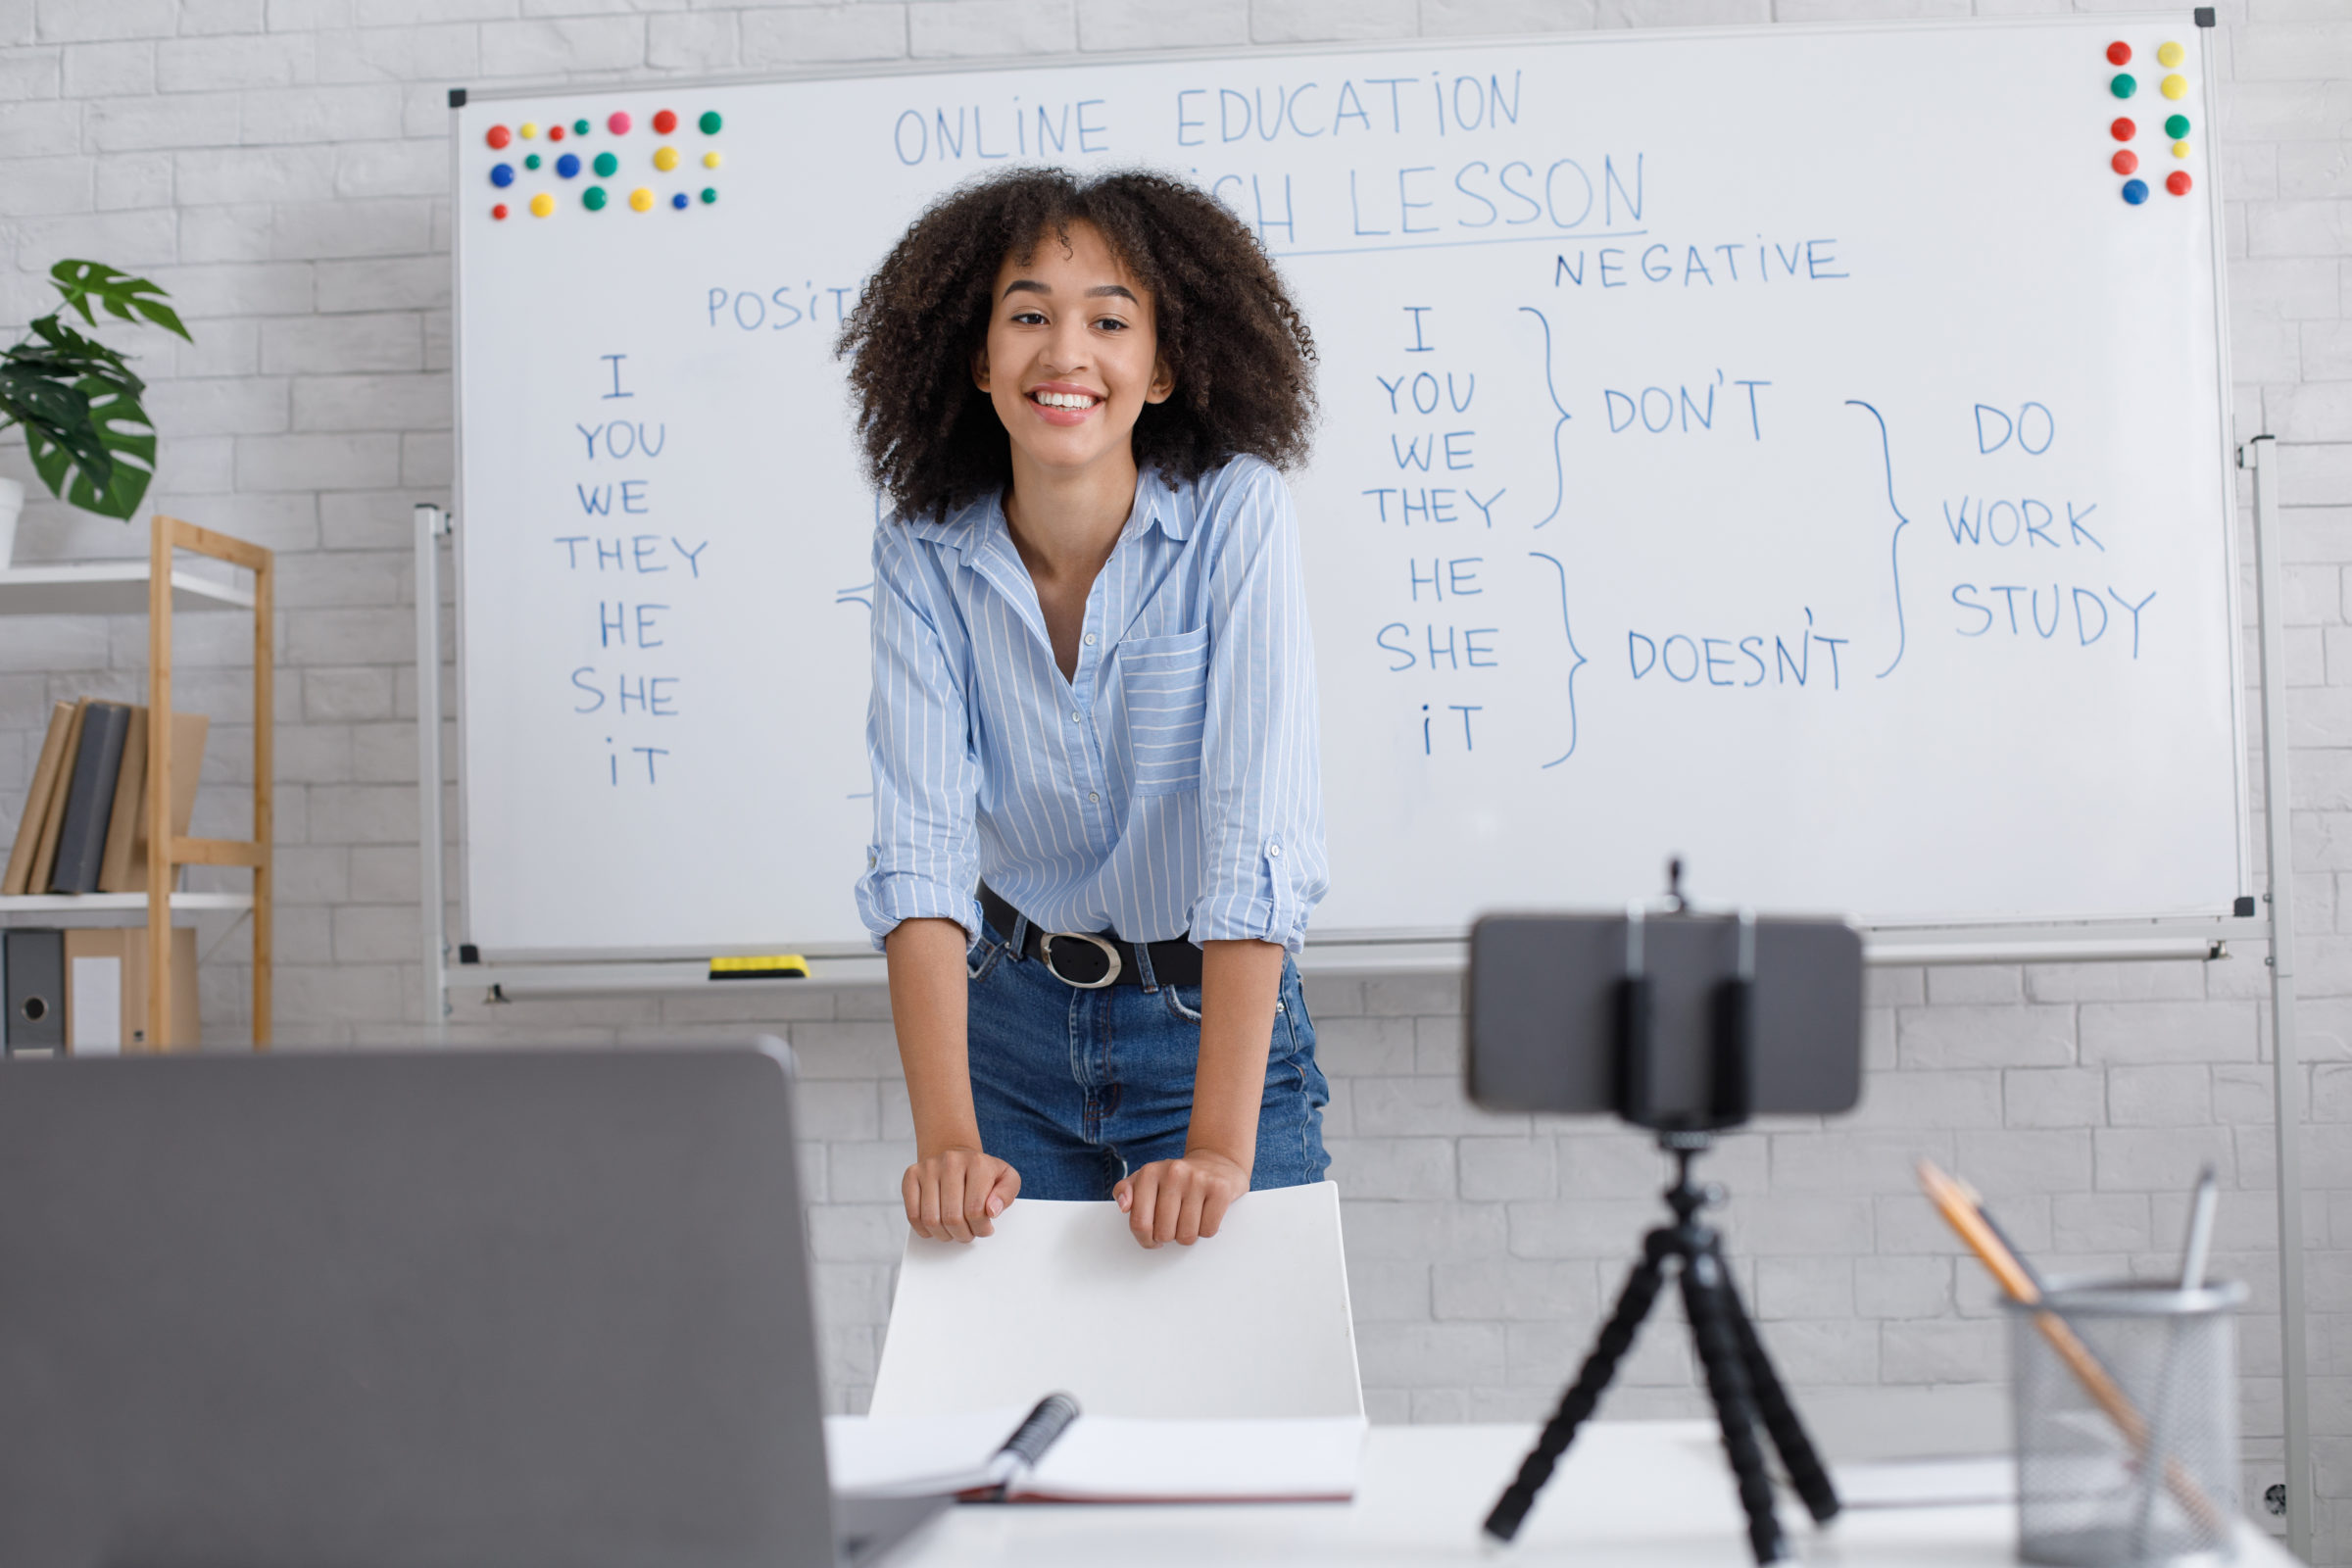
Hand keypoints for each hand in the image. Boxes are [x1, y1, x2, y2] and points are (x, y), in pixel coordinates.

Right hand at [902, 1147, 1020, 1242]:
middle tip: (968, 1232)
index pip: (976, 1210)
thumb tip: (992, 1210)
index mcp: (977, 1163)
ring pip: (931, 1220)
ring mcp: (928, 1168)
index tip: (984, 1228)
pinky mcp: (911, 1175)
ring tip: (953, 1230)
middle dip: (963, 1234)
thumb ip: (1006, 1195)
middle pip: (952, 1218)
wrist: (957, 1156)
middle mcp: (950, 1162)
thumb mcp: (1007, 1179)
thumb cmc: (983, 1173)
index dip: (981, 1228)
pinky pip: (913, 1215)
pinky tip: (937, 1226)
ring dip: (944, 1234)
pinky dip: (924, 1229)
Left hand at [1114, 1151, 1249, 1248]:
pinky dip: (1206, 1230)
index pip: (1139, 1222)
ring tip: (1189, 1219)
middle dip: (1169, 1236)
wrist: (1216, 1161)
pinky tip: (1204, 1215)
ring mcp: (1198, 1179)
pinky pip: (1208, 1230)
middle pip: (1164, 1233)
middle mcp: (1173, 1172)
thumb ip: (1126, 1190)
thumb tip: (1123, 1206)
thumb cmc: (1177, 1178)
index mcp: (1150, 1172)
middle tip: (1174, 1225)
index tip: (1151, 1238)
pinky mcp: (1220, 1188)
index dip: (1145, 1239)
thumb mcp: (1147, 1179)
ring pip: (1187, 1235)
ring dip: (1188, 1235)